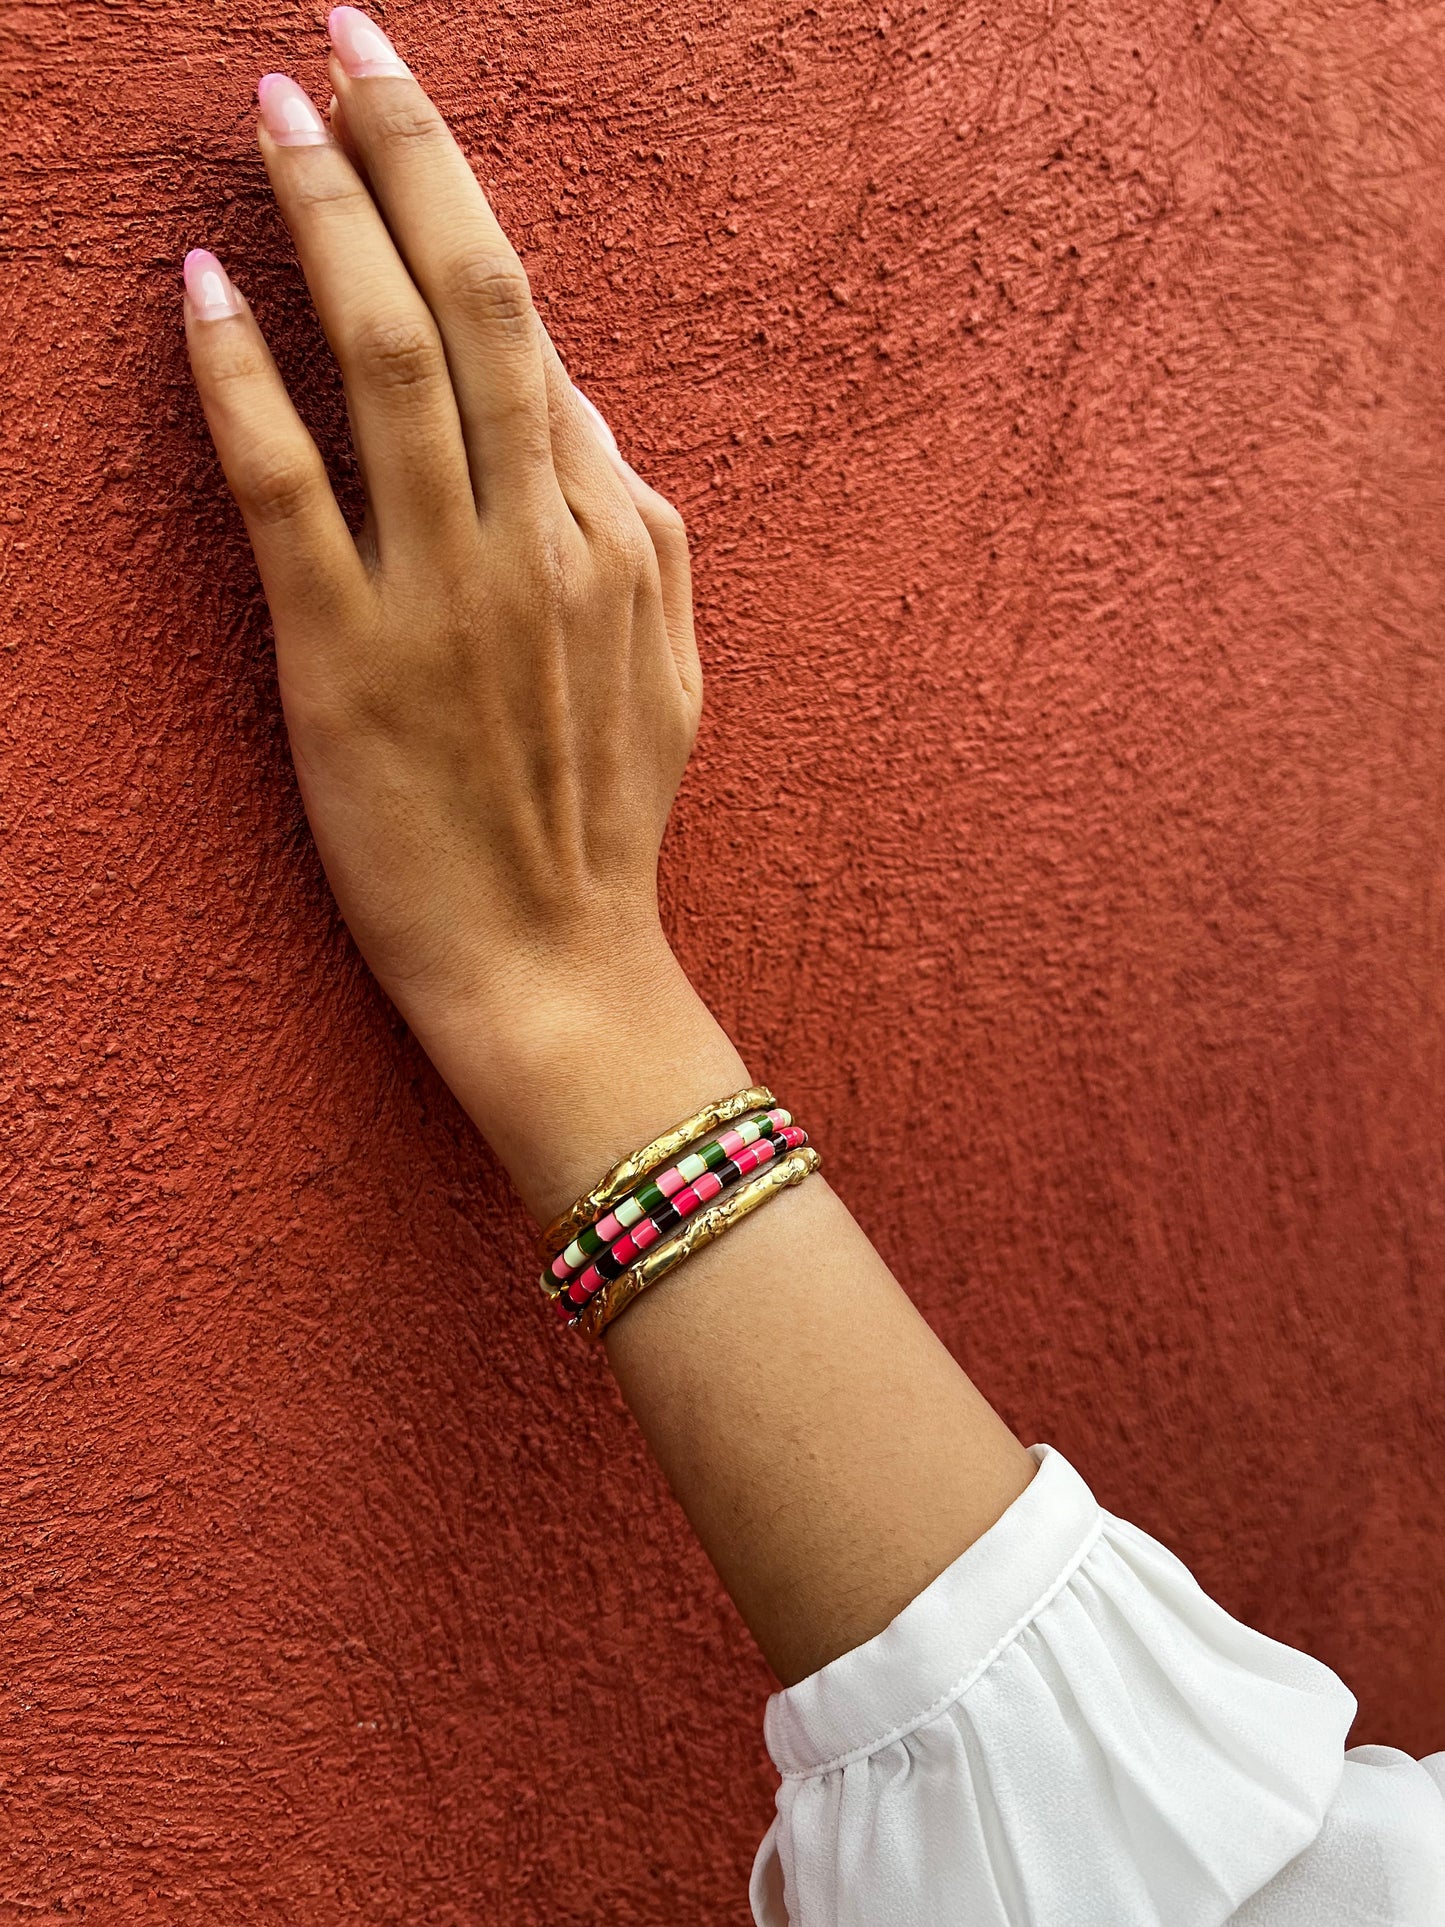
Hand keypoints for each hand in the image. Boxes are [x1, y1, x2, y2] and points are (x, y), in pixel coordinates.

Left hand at [185, 9, 745, 1216]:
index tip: (405, 116)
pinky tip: (197, 291)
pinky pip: (286, 484)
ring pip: (383, 359)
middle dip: (408, 148)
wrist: (553, 968)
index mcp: (614, 531)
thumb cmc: (601, 823)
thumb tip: (577, 411)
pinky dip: (237, 376)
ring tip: (269, 113)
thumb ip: (638, 527)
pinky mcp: (345, 658)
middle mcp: (535, 537)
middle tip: (346, 37)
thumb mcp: (673, 666)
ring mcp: (442, 593)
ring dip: (322, 215)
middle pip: (474, 300)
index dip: (464, 208)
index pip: (534, 335)